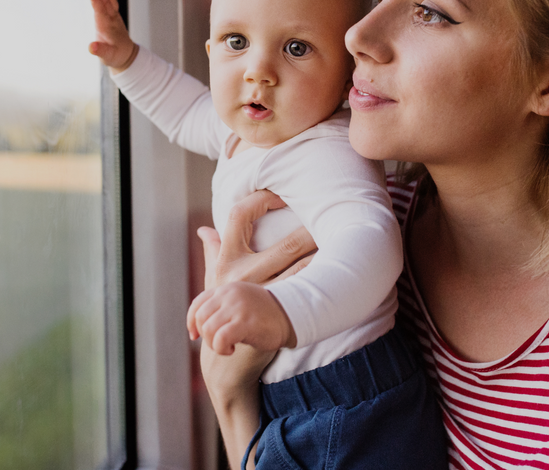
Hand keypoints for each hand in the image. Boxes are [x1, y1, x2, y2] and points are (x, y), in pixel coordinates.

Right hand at [87, 0, 137, 71]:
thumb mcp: (106, 56)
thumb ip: (99, 51)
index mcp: (108, 26)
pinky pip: (109, 0)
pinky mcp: (113, 15)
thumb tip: (91, 47)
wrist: (126, 55)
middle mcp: (112, 18)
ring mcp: (114, 16)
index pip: (101, 8)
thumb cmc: (115, 56)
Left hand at [188, 282, 295, 354]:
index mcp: (227, 288)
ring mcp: (238, 306)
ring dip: (214, 344)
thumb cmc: (265, 312)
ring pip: (208, 329)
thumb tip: (200, 294)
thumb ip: (222, 300)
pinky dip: (221, 348)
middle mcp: (230, 294)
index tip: (195, 335)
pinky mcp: (245, 322)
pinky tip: (232, 350)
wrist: (292, 316)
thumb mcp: (242, 299)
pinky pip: (220, 339)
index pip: (198, 303)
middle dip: (205, 335)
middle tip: (219, 342)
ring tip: (227, 346)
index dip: (192, 322)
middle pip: (201, 318)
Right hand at [196, 190, 316, 468]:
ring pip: (300, 265)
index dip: (259, 198)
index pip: (238, 214)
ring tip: (343, 234)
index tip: (280, 193)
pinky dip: (322, 275)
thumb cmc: (220, 310)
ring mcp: (261, 292)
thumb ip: (211, 252)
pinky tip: (339, 265)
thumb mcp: (211, 281)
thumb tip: (205, 230)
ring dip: (322, 250)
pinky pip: (305, 287)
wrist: (224, 356)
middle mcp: (243, 273)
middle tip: (329, 210)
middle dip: (308, 226)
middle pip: (282, 242)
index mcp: (226, 259)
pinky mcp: (276, 310)